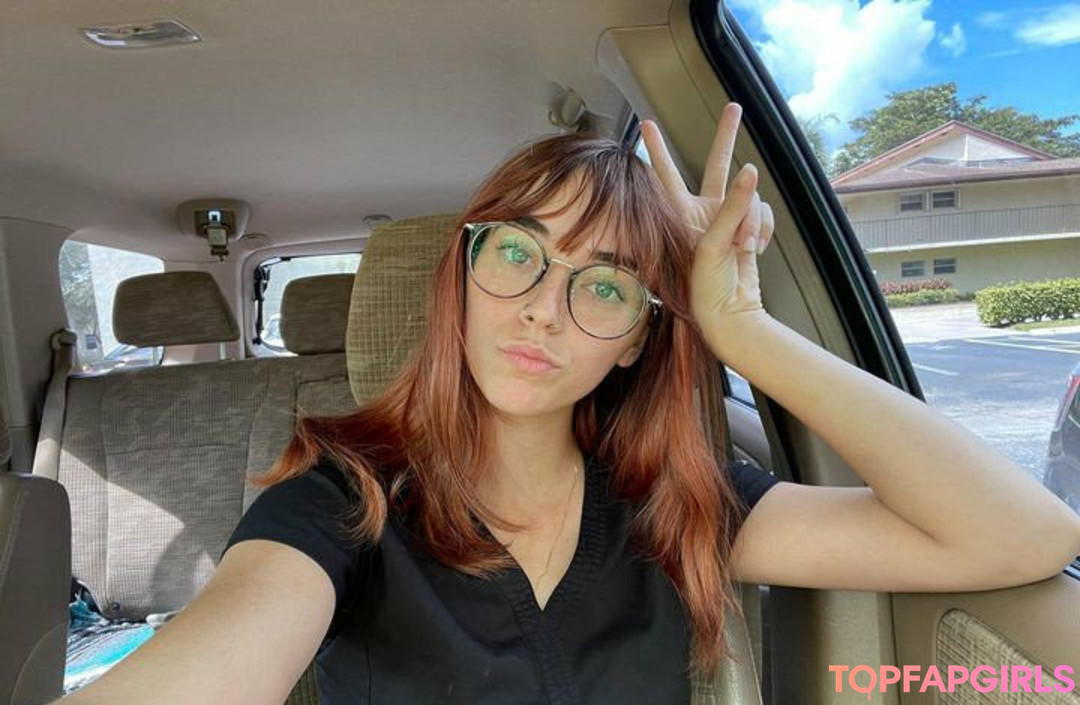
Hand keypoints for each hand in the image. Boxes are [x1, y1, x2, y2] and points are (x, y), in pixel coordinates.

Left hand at [640, 103, 774, 338]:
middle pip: (715, 164)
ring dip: (753, 220)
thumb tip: (750, 170)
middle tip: (735, 108)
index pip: (665, 174)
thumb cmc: (706, 285)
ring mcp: (727, 219)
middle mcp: (702, 212)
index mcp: (681, 215)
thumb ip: (733, 205)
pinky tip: (756, 249)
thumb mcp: (715, 242)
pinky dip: (764, 229)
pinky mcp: (747, 228)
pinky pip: (763, 213)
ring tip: (744, 248)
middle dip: (726, 136)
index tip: (646, 124)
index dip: (657, 149)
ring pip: (749, 195)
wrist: (729, 314)